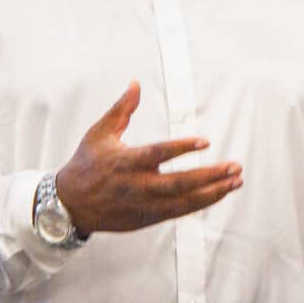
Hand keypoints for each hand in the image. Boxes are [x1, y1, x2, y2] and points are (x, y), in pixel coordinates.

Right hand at [55, 81, 241, 233]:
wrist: (69, 205)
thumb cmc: (86, 165)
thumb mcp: (99, 133)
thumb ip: (122, 109)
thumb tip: (135, 84)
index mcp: (125, 162)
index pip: (157, 154)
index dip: (181, 149)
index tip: (204, 141)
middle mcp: (136, 186)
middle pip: (178, 183)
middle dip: (209, 176)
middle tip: (234, 167)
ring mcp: (143, 205)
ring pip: (183, 202)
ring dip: (212, 192)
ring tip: (235, 181)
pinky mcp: (147, 218)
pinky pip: (179, 212)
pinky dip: (200, 203)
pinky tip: (218, 193)